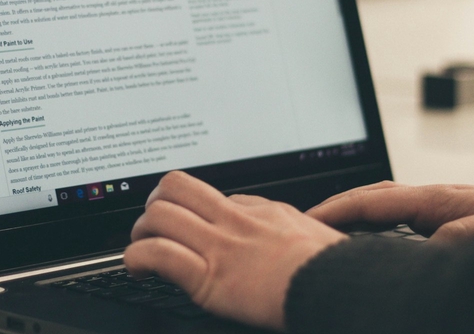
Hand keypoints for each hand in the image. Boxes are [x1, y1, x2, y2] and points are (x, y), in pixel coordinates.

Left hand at [124, 171, 346, 330]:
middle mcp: (234, 220)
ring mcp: (219, 246)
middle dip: (155, 205)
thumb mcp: (314, 231)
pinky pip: (158, 254)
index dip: (191, 209)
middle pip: (175, 187)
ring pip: (159, 215)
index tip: (186, 224)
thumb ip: (285, 224)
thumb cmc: (332, 268)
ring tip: (141, 249)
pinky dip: (137, 259)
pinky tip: (138, 270)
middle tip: (152, 226)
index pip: (211, 195)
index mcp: (260, 211)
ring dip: (141, 232)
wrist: (336, 286)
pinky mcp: (209, 277)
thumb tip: (275, 222)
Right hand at [307, 181, 473, 241]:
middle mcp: (440, 203)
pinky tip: (381, 256)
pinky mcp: (458, 230)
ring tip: (332, 242)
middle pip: (375, 201)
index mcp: (441, 200)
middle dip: (339, 212)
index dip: (336, 209)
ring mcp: (448, 214)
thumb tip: (423, 244)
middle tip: (307, 229)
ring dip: (359, 224)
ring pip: (390, 215)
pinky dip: (382, 238)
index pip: (374, 201)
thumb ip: (458, 236)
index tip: (306, 218)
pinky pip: (407, 231)